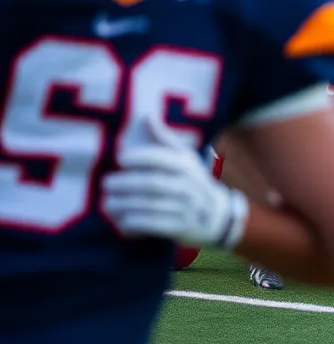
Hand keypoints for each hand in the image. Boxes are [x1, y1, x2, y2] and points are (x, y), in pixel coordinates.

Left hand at [101, 145, 247, 248]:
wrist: (216, 216)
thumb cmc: (192, 181)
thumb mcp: (184, 158)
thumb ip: (163, 138)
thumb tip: (146, 115)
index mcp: (187, 165)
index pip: (161, 158)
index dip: (139, 157)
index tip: (120, 159)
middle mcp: (188, 186)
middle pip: (151, 184)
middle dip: (125, 184)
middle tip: (106, 183)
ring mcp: (185, 208)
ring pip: (149, 206)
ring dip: (124, 204)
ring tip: (107, 202)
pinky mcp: (180, 228)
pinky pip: (152, 226)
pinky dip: (133, 223)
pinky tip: (120, 220)